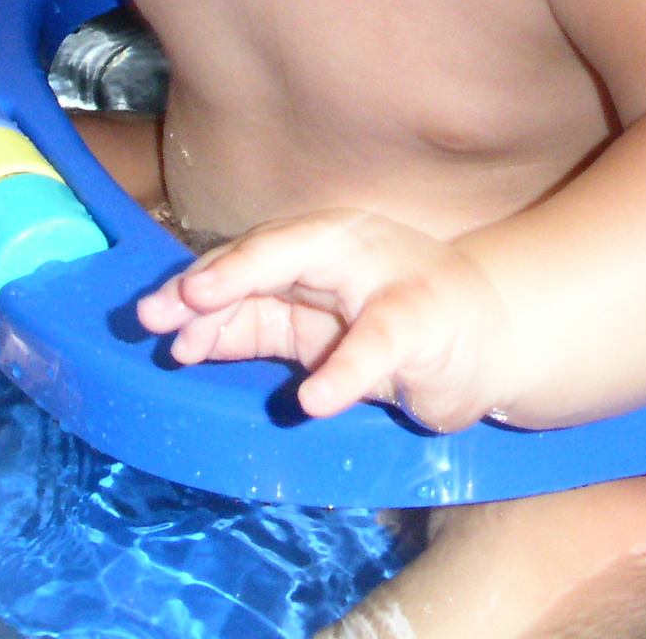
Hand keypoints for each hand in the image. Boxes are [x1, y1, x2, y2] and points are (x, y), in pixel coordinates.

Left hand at [134, 210, 518, 431]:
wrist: (493, 336)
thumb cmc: (394, 328)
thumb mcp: (313, 329)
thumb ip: (254, 327)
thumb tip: (180, 338)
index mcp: (315, 245)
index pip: (248, 258)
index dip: (199, 284)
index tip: (151, 315)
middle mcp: (344, 245)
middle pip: (272, 250)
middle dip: (217, 276)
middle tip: (167, 307)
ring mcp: (385, 272)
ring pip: (317, 270)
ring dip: (255, 293)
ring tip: (200, 334)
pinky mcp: (423, 315)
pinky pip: (378, 341)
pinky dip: (343, 370)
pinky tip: (310, 399)